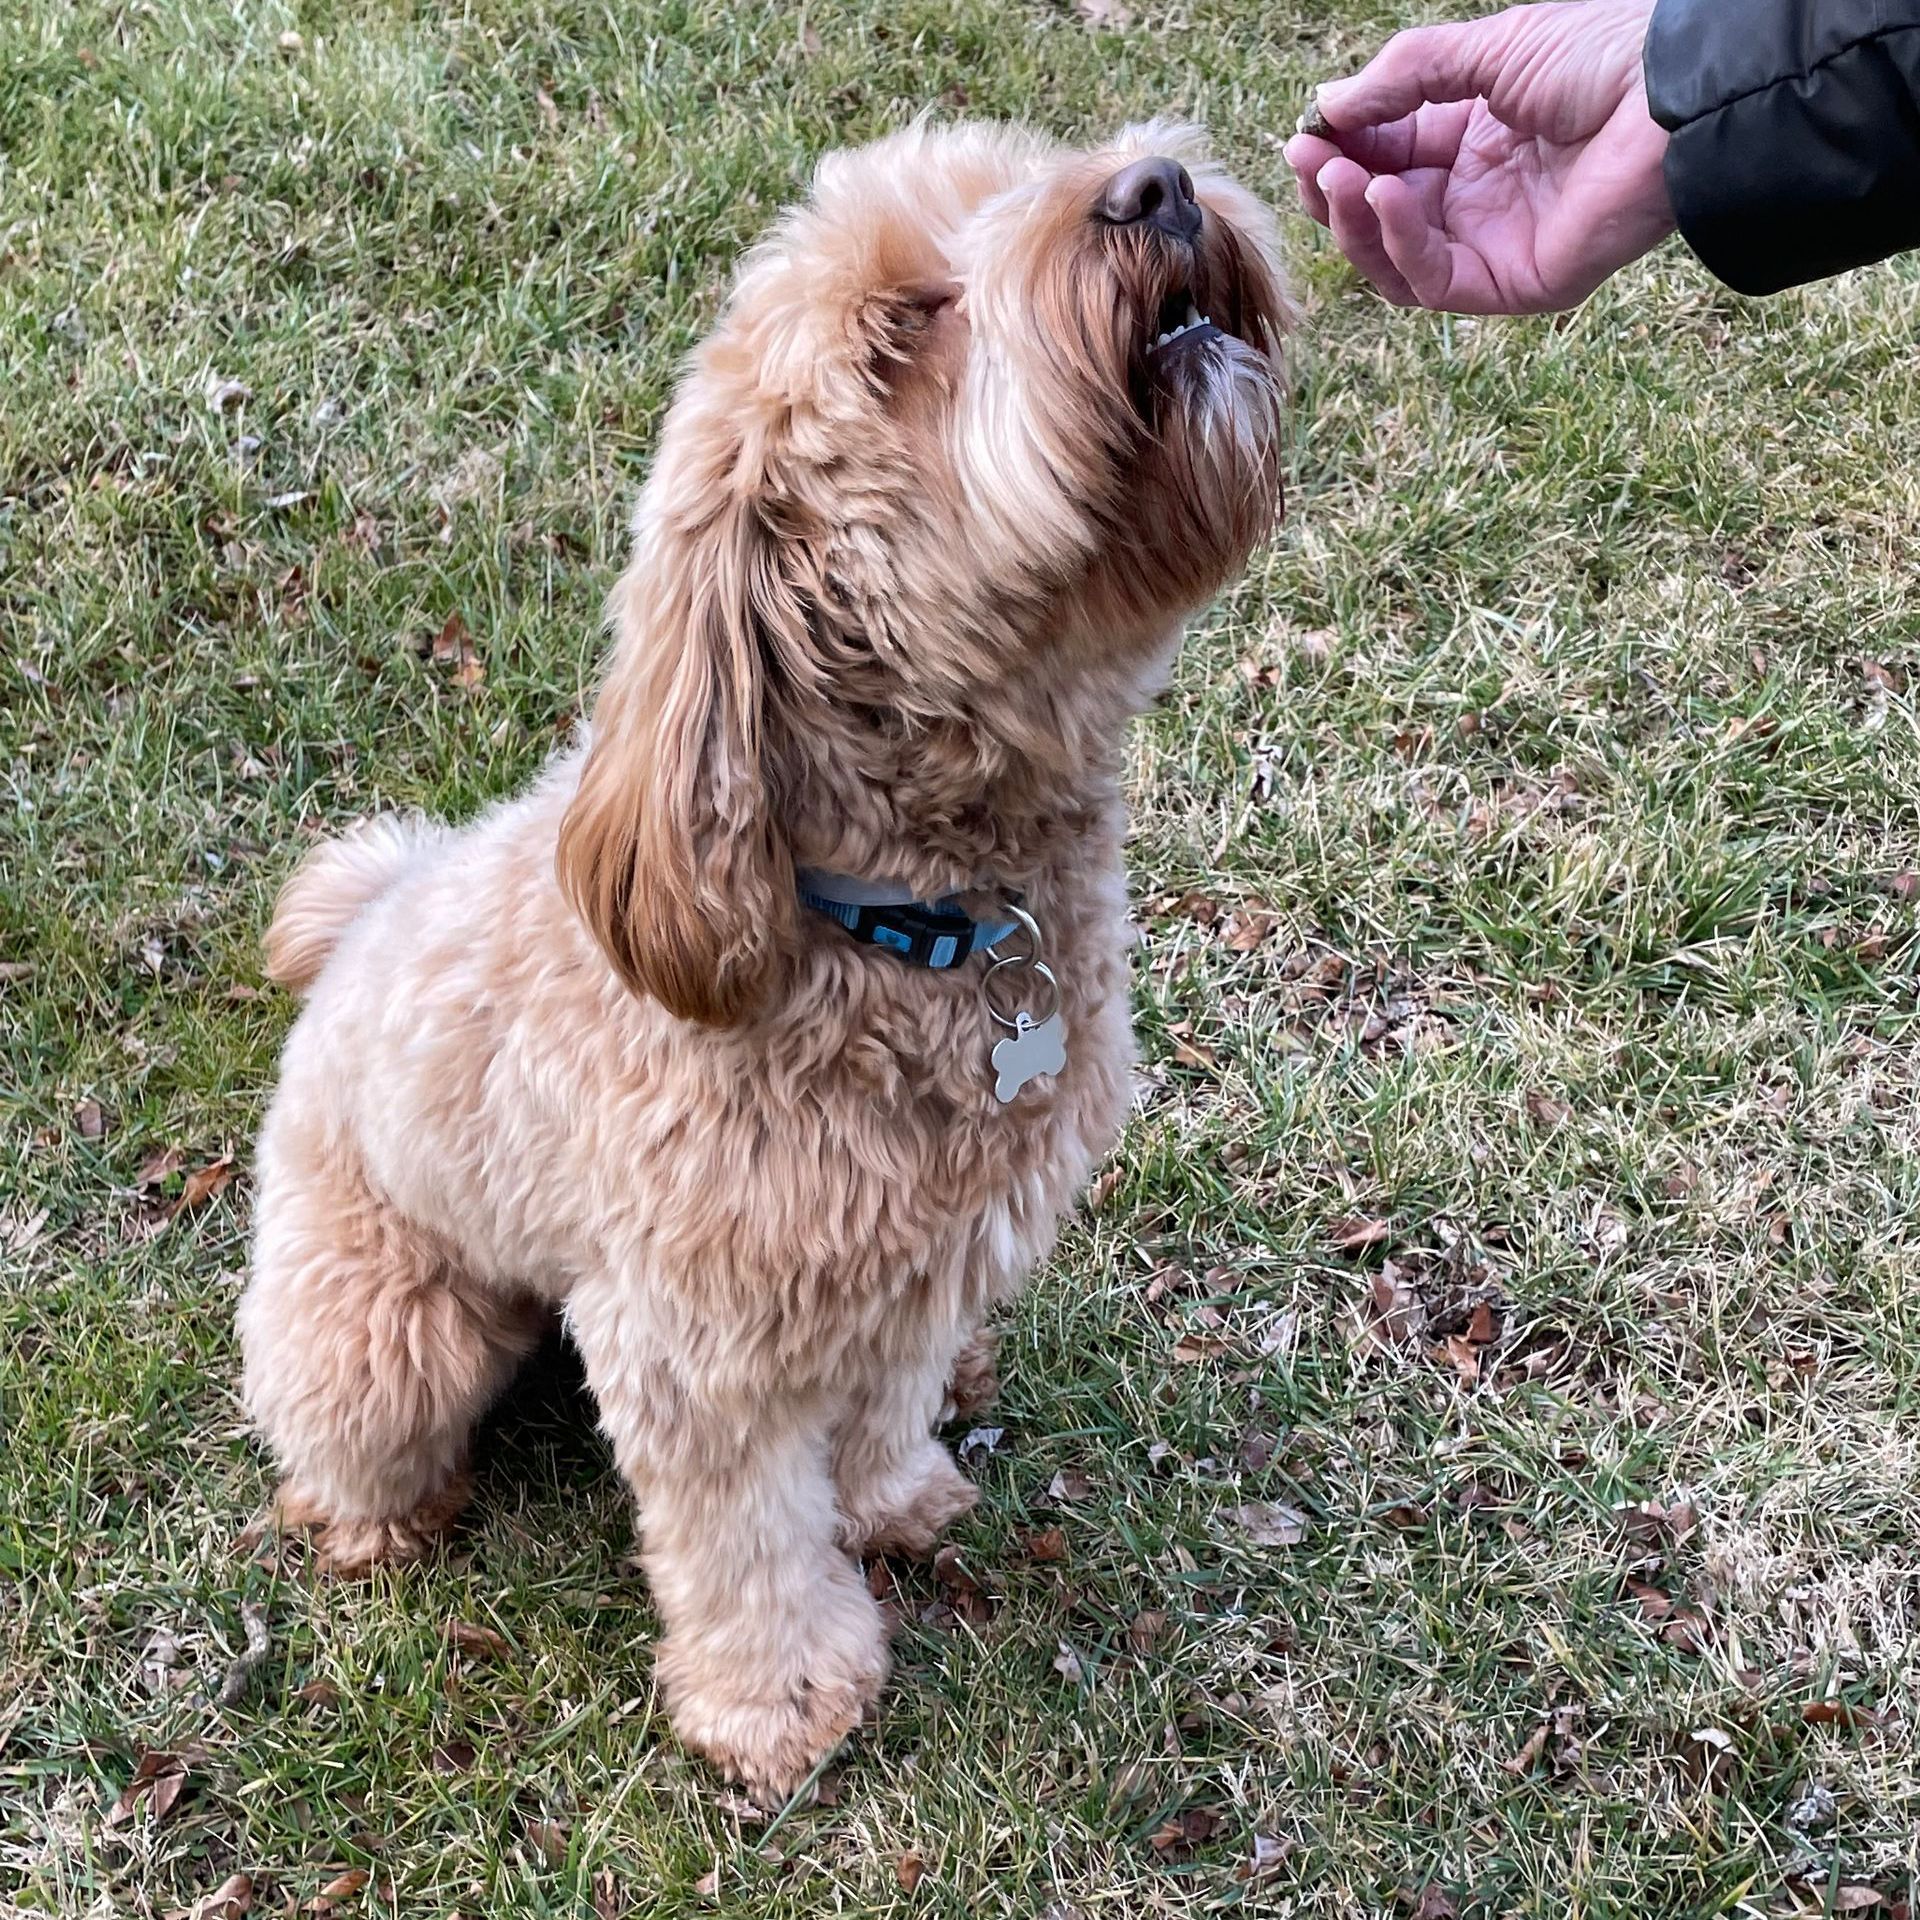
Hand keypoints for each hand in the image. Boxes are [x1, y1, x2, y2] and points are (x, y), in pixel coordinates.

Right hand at [1284, 0, 1673, 313]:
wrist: (1673, 95)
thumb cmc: (1600, 57)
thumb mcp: (1484, 51)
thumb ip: (1404, 78)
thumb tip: (1326, 106)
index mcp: (1470, 141)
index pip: (1382, 159)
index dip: (1338, 151)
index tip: (1304, 133)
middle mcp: (1474, 199)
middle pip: (1375, 218)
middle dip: (1332, 190)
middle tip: (1307, 160)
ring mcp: (1490, 246)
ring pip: (1392, 259)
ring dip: (1353, 221)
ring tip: (1337, 178)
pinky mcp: (1510, 284)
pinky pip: (1432, 279)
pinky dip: (1400, 241)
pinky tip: (1385, 196)